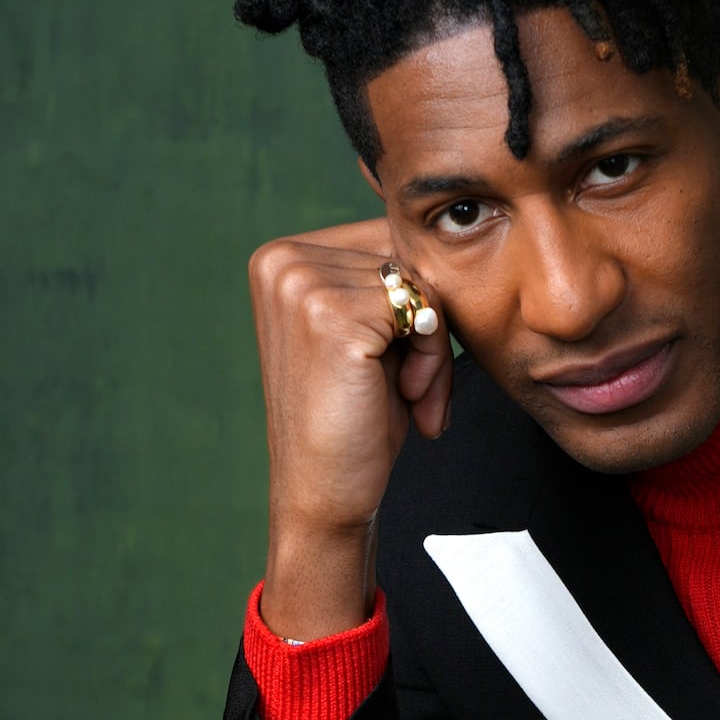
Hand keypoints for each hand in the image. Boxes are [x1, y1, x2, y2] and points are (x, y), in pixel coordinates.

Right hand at [247, 218, 453, 636]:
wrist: (325, 493)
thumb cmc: (355, 419)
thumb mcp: (371, 335)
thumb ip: (388, 280)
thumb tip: (438, 226)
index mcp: (282, 257)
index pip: (387, 241)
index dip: (416, 303)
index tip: (406, 364)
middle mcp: (282, 261)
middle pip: (406, 257)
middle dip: (430, 327)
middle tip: (417, 390)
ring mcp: (301, 285)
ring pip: (421, 286)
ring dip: (435, 349)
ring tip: (410, 396)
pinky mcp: (331, 316)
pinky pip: (425, 312)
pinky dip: (435, 360)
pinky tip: (410, 399)